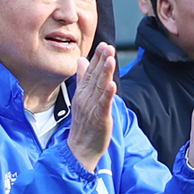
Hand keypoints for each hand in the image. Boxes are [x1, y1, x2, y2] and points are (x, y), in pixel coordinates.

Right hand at [66, 45, 116, 172]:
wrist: (80, 148)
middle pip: (95, 76)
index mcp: (83, 92)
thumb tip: (82, 60)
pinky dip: (108, 95)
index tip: (103, 45)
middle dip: (102, 61)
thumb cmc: (83, 123)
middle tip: (108, 47)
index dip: (97, 58)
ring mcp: (92, 107)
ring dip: (105, 73)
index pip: (90, 72)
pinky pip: (104, 105)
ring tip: (110, 59)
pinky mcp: (100, 118)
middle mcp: (86, 97)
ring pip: (100, 88)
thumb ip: (82, 78)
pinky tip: (112, 85)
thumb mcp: (81, 97)